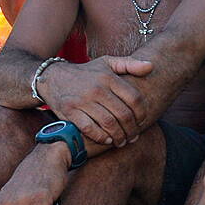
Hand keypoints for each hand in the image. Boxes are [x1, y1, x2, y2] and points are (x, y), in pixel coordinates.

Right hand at [40, 55, 154, 144]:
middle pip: (123, 114)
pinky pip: (90, 129)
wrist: (53, 77)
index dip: (142, 114)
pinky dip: (101, 137)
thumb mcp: (107, 63)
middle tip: (133, 137)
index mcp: (108, 77)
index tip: (142, 122)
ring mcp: (83, 100)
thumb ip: (129, 64)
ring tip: (122, 142)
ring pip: (109, 124)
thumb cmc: (86, 73)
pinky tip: (107, 140)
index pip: (134, 99)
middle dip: (132, 130)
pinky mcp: (70, 112)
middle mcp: (97, 88)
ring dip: (119, 137)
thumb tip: (151, 66)